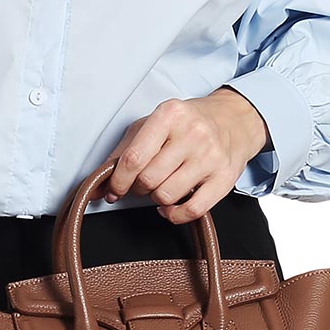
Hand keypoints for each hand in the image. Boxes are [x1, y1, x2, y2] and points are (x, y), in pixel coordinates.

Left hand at [103, 88, 271, 221]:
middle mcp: (193, 133)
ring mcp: (211, 156)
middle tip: (141, 183)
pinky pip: (193, 210)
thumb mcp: (151, 124)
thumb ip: (122, 152)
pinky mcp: (225, 177)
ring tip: (160, 186)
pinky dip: (175, 214)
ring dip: (156, 198)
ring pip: (167, 195)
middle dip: (137, 188)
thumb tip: (95, 185)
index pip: (133, 158)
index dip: (118, 181)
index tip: (114, 189)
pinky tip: (171, 205)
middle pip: (148, 179)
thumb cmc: (186, 123)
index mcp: (169, 115)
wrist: (234, 120)